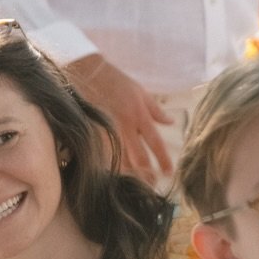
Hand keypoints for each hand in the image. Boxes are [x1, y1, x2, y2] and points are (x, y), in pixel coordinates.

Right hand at [66, 54, 171, 181]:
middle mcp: (125, 126)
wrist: (88, 73)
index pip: (155, 142)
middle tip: (153, 185)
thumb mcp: (141, 91)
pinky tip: (114, 175)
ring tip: (136, 185)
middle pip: (138, 156)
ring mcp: (107, 130)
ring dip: (130, 174)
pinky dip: (110, 166)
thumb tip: (170, 122)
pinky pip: (103, 153)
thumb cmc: (116, 81)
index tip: (169, 172)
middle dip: (147, 173)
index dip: (163, 159)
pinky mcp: (93, 132)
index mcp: (139, 115)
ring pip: (120, 159)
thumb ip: (156, 110)